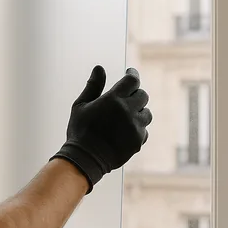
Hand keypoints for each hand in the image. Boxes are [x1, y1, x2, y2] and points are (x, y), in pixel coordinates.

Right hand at [51, 66, 151, 192]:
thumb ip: (93, 86)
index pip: (132, 80)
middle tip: (126, 98)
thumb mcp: (81, 105)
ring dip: (138, 112)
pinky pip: (144, 131)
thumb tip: (99, 68)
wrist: (85, 159)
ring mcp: (135, 127)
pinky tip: (125, 132)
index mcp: (113, 99)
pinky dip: (137, 129)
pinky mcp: (138, 141)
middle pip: (143, 96)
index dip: (132, 74)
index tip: (130, 72)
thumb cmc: (80, 131)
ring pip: (147, 113)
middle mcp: (127, 111)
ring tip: (126, 117)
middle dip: (135, 94)